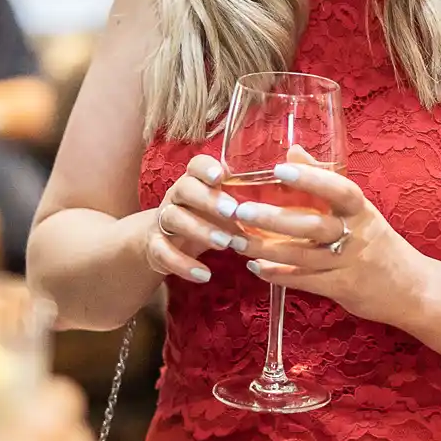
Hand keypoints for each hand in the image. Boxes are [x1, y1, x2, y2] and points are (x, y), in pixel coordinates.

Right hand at [142, 154, 247, 284]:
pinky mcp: (155, 246)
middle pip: (184, 189)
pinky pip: (163, 253)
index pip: (196, 165)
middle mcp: (176, 196)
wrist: (166, 242)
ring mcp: (163, 220)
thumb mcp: (225, 208)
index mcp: (195, 181)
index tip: (221, 175)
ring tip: (225, 243)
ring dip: (199, 230)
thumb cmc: (207, 219)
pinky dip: (182, 265)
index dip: (206, 168)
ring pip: (173, 218)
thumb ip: (248, 199)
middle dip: (207, 199)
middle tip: (231, 211)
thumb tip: (284, 192)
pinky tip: (204, 275)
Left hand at [233, 147, 420, 324]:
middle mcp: (356, 235)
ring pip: (301, 256)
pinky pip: (304, 281)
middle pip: (313, 225)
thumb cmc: (377, 241)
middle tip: (240, 210)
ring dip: (265, 248)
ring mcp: (348, 264)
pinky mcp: (341, 289)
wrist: (411, 288)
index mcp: (361, 210)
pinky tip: (255, 267)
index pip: (340, 190)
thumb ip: (324, 180)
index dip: (311, 179)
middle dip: (273, 218)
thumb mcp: (359, 210)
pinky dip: (278, 275)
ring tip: (236, 240)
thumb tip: (293, 150)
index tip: (280, 170)